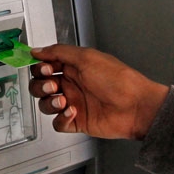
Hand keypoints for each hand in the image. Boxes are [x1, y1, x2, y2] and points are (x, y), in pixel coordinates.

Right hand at [28, 44, 168, 140]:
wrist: (136, 107)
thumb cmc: (118, 80)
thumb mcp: (86, 57)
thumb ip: (59, 52)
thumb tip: (38, 50)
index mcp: (73, 67)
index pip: (45, 66)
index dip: (40, 67)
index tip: (44, 68)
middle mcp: (72, 85)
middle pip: (41, 86)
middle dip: (41, 85)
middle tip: (52, 85)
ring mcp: (73, 103)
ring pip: (46, 104)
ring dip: (50, 102)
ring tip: (63, 100)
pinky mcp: (77, 121)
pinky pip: (58, 123)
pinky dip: (61, 118)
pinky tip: (72, 112)